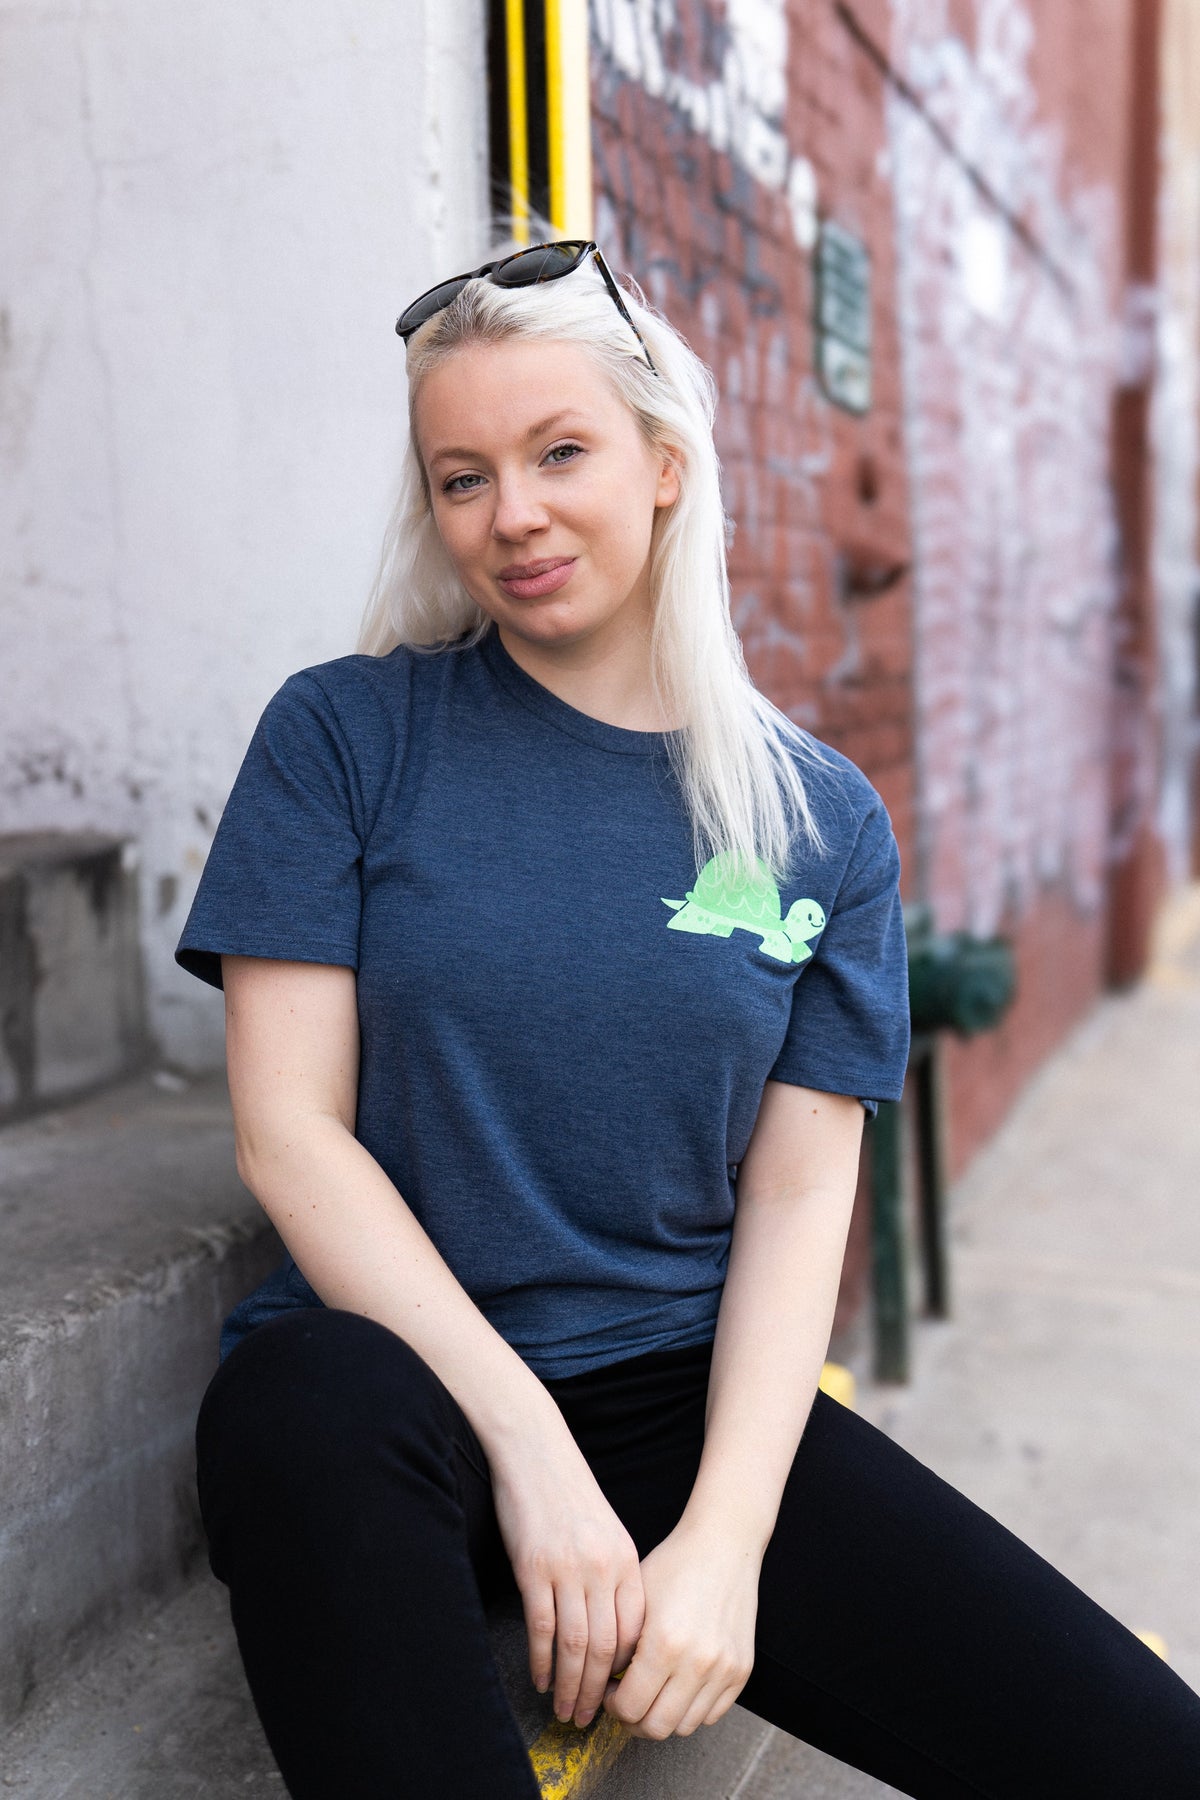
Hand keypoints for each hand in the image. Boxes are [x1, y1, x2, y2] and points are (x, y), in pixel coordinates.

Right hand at [490, 1437, 645, 1728]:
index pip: (635, 1631)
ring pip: (575, 1646)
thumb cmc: (570, 1494)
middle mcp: (602, 1569)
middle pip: (607, 1647)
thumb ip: (615, 1577)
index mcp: (625, 1561)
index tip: (620, 1695)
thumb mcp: (607, 1533)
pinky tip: (542, 1679)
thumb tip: (616, 1630)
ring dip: (571, 1686)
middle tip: (591, 1719)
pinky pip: (542, 1628)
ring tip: (567, 1711)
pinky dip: (543, 1661)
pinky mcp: (533, 1569)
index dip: (627, 1671)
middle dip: (600, 1692)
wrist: (536, 1453)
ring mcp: (567, 1570)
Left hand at [601, 1518, 759, 1738]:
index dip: (611, 1705)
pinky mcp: (742, 1670)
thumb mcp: (635, 1601)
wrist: (722, 1545)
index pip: (629, 1708)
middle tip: (626, 1699)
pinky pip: (712, 1714)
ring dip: (663, 1716)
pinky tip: (678, 1684)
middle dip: (633, 1720)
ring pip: (684, 1726)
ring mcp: (724, 1669)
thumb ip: (620, 1648)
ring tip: (652, 1691)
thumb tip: (606, 1686)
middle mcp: (697, 1663)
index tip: (609, 1690)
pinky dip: (691, 1709)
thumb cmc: (674, 1565)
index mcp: (664, 1643)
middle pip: (656, 1728)